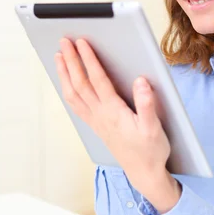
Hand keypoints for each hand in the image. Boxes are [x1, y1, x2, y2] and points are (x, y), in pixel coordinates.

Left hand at [54, 38, 178, 208]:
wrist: (144, 173)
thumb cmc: (150, 150)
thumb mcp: (153, 127)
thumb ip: (146, 104)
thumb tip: (140, 81)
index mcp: (114, 112)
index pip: (97, 81)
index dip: (88, 60)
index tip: (82, 43)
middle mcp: (100, 116)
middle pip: (80, 84)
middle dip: (71, 61)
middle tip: (64, 41)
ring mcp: (96, 121)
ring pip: (73, 95)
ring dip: (65, 74)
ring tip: (59, 57)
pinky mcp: (97, 126)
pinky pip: (76, 105)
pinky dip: (68, 90)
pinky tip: (67, 83)